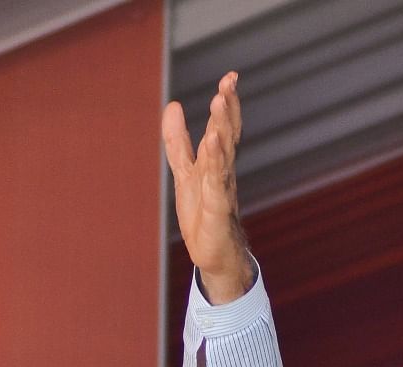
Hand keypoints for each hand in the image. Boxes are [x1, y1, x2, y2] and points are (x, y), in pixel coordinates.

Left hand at [162, 71, 252, 304]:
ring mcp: (222, 189)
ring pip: (224, 154)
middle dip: (228, 109)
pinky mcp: (217, 208)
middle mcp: (222, 172)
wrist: (214, 255)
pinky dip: (215, 161)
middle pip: (227, 135)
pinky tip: (213, 142)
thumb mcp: (184, 171)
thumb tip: (172, 105)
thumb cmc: (203, 213)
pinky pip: (217, 182)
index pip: (223, 127)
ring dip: (222, 127)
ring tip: (220, 102)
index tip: (230, 77)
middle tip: (228, 82)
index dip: (227, 103)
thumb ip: (178, 141)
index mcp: (216, 162)